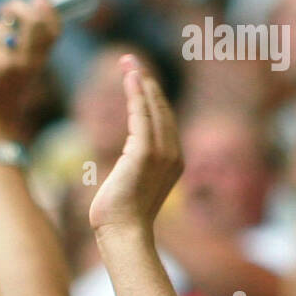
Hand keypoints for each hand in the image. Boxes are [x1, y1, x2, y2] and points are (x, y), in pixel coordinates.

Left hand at [0, 0, 58, 139]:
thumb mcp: (20, 63)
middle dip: (16, 8)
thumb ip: (22, 37)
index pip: (53, 28)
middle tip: (5, 9)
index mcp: (41, 58)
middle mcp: (31, 62)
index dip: (47, 8)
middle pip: (32, 21)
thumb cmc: (6, 88)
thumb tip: (13, 8)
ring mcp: (13, 67)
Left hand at [89, 56, 181, 237]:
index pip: (164, 120)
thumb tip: (125, 165)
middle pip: (161, 108)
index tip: (138, 78)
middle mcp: (173, 154)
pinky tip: (130, 78)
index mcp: (174, 161)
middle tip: (129, 61)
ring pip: (152, 108)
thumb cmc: (121, 218)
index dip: (151, 97)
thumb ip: (134, 168)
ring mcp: (161, 153)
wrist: (123, 234)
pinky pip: (141, 115)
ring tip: (127, 62)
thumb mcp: (131, 186)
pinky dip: (135, 94)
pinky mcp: (145, 153)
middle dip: (146, 82)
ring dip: (140, 82)